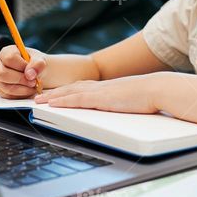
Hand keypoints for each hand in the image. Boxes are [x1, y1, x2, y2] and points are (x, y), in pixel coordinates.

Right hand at [0, 45, 45, 98]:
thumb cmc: (34, 64)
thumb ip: (37, 64)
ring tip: (33, 87)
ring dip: (23, 89)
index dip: (22, 66)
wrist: (35, 73)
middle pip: (3, 74)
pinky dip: (21, 95)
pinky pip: (8, 96)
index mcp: (6, 53)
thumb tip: (30, 74)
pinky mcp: (0, 90)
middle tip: (34, 81)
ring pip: (6, 87)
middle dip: (21, 80)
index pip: (10, 58)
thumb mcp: (40, 59)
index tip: (32, 71)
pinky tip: (28, 90)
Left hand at [33, 74, 165, 113]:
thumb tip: (126, 109)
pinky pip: (76, 99)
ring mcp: (100, 92)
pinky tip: (52, 104)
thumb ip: (125, 103)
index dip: (68, 90)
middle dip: (55, 93)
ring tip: (39, 100)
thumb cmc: (151, 96)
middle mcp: (101, 87)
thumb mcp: (134, 99)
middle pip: (72, 88)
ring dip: (53, 96)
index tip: (58, 93)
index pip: (83, 87)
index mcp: (109, 88)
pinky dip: (62, 101)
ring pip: (70, 92)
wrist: (158, 89)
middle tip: (40, 96)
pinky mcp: (101, 98)